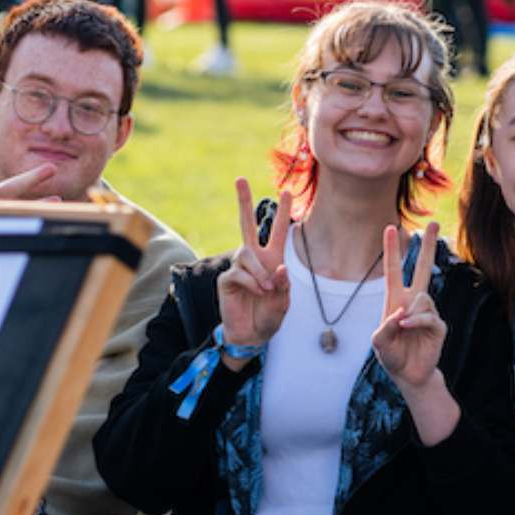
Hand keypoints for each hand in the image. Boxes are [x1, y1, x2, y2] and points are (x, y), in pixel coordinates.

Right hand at [216, 178, 290, 355]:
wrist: (251, 336)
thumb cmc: (268, 317)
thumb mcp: (283, 303)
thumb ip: (283, 286)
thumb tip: (279, 268)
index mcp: (272, 260)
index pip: (278, 231)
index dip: (283, 212)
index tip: (287, 190)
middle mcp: (254, 259)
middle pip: (247, 224)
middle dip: (243, 201)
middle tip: (240, 179)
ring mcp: (239, 267)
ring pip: (246, 254)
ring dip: (259, 272)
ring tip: (266, 290)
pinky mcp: (227, 279)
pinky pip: (239, 273)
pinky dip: (251, 283)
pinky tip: (256, 293)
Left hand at [373, 223, 446, 391]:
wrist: (408, 375)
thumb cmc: (391, 355)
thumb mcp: (379, 342)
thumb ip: (385, 327)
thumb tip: (402, 313)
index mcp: (396, 300)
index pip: (394, 270)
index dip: (392, 250)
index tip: (391, 228)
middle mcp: (413, 301)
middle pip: (422, 267)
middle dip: (427, 245)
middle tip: (433, 222)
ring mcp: (427, 312)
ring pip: (422, 298)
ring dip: (409, 313)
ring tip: (403, 329)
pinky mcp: (438, 325)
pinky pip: (428, 315)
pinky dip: (415, 322)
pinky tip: (408, 328)